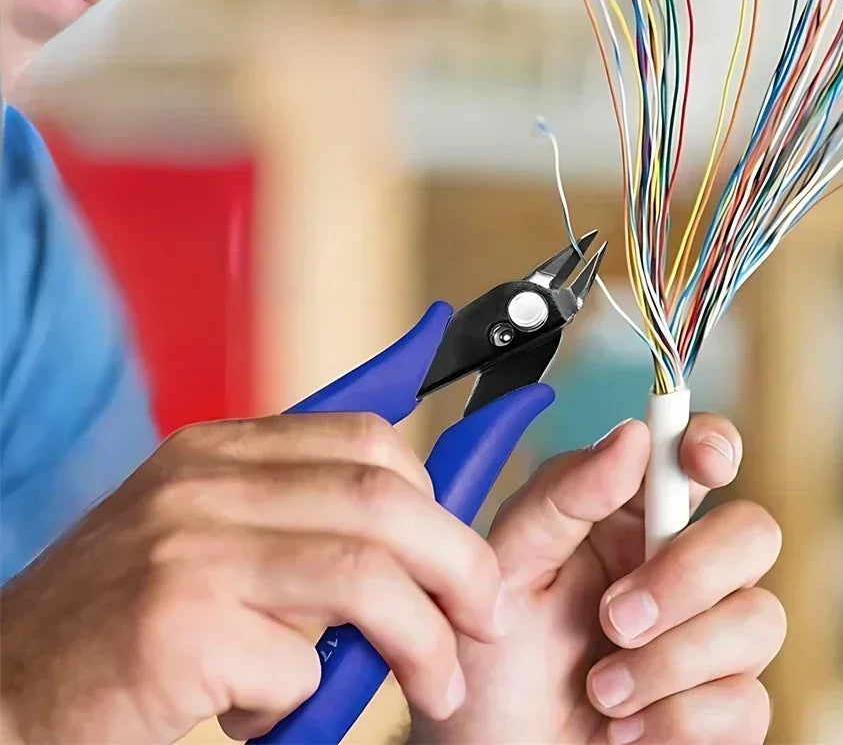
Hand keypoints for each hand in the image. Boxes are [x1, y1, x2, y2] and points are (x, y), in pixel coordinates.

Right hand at [0, 414, 506, 743]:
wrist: (3, 692)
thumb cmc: (120, 624)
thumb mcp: (203, 538)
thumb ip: (293, 523)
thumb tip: (416, 541)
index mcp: (219, 452)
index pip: (366, 437)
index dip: (435, 489)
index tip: (469, 543)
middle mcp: (205, 484)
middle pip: (384, 499)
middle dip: (460, 563)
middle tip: (484, 616)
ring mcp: (189, 549)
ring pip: (364, 575)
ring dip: (420, 640)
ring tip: (433, 684)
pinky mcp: (177, 626)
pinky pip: (297, 666)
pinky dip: (305, 703)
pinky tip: (260, 715)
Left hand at [411, 415, 783, 744]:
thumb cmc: (496, 653)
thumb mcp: (508, 564)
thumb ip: (563, 495)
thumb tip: (631, 436)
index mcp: (632, 516)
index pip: (699, 455)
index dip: (714, 444)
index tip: (702, 461)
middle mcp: (682, 566)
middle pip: (752, 532)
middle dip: (689, 575)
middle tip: (613, 618)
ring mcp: (710, 636)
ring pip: (758, 618)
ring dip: (670, 661)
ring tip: (600, 689)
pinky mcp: (724, 709)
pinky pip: (747, 701)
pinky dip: (676, 719)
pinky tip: (624, 728)